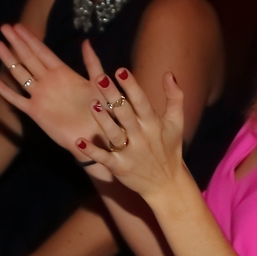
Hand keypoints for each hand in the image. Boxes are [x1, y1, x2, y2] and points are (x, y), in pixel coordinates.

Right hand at [0, 24, 103, 154]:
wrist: (96, 137)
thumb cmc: (101, 111)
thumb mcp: (99, 83)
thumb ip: (92, 63)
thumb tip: (86, 41)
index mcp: (63, 73)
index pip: (43, 52)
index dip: (30, 39)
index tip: (18, 25)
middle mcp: (49, 82)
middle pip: (29, 58)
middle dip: (17, 42)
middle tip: (4, 27)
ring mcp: (40, 96)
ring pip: (20, 74)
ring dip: (9, 60)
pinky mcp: (35, 112)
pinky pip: (16, 99)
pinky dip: (4, 90)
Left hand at [79, 67, 186, 201]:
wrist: (167, 184)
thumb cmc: (170, 149)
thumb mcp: (176, 122)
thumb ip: (175, 97)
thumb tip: (168, 73)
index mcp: (153, 124)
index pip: (142, 102)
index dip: (131, 87)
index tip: (120, 71)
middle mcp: (141, 137)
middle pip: (125, 114)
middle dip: (113, 96)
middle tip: (100, 78)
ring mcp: (130, 153)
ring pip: (114, 134)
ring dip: (102, 120)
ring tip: (92, 104)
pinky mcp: (120, 167)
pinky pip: (104, 158)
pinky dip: (92, 151)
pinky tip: (80, 141)